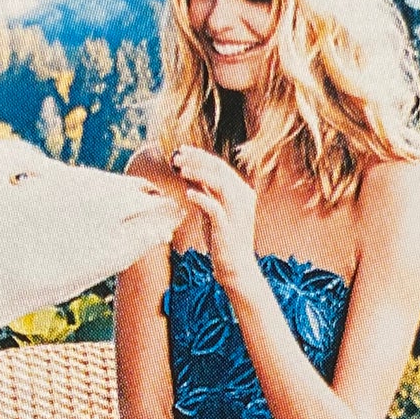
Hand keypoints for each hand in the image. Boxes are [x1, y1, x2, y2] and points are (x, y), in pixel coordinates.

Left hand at [171, 145, 258, 295]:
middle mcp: (243, 198)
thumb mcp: (211, 212)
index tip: (182, 150)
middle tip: (177, 156)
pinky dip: (202, 198)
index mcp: (241, 192)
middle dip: (197, 160)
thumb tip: (188, 174)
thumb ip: (204, 192)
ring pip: (220, 184)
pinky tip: (188, 194)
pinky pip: (215, 208)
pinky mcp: (228, 227)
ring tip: (181, 169)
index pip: (220, 167)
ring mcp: (238, 211)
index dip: (200, 156)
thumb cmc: (223, 240)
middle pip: (220, 170)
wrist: (236, 268)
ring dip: (199, 174)